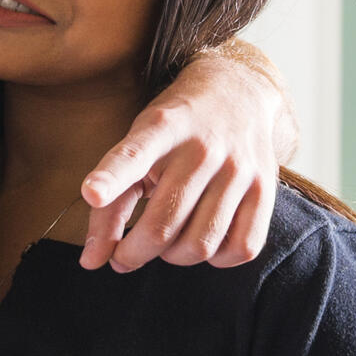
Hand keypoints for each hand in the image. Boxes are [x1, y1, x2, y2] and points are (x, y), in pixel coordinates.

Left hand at [77, 40, 293, 270]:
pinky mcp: (264, 188)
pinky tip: (203, 241)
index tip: (91, 194)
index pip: (134, 155)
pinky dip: (216, 259)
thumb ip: (111, 204)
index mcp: (163, 127)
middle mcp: (203, 148)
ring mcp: (239, 169)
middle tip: (125, 256)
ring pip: (201, 244)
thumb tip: (92, 261)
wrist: (238, 93)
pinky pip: (242, 248)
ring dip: (173, 258)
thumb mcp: (138, 146)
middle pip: (163, 224)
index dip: (111, 177)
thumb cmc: (176, 129)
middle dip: (134, 253)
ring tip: (165, 244)